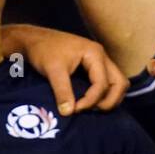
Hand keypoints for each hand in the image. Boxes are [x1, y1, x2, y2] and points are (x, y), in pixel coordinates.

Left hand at [6, 24, 128, 115]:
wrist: (35, 40)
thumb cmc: (43, 51)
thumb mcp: (52, 70)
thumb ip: (62, 91)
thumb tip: (69, 113)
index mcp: (94, 54)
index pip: (102, 84)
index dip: (91, 101)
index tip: (75, 110)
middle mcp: (102, 57)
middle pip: (119, 83)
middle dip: (108, 101)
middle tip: (90, 111)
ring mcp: (100, 61)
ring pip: (117, 84)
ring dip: (109, 99)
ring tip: (91, 108)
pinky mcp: (95, 67)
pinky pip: (108, 83)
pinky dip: (104, 95)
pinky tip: (89, 103)